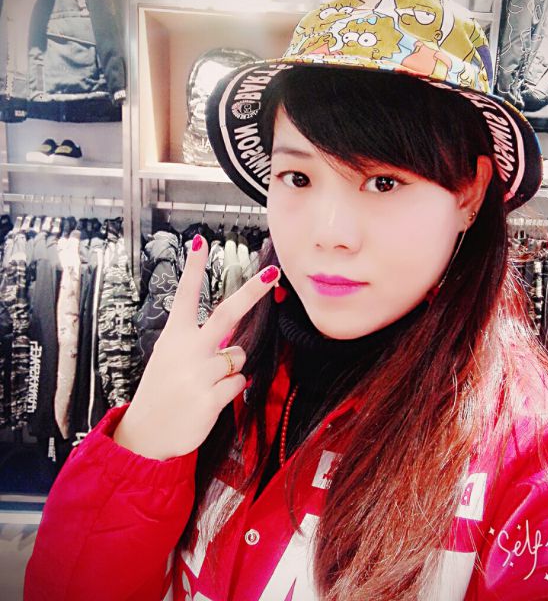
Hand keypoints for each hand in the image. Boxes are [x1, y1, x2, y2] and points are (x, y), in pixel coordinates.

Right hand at [113, 235, 279, 459]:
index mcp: (173, 337)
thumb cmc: (162, 391)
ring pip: (239, 356)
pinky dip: (232, 388)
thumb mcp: (170, 359)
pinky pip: (240, 382)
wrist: (146, 434)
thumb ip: (198, 342)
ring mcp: (199, 373)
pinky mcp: (210, 397)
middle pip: (226, 314)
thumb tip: (235, 335)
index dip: (193, 268)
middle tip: (272, 273)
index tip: (200, 241)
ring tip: (206, 383)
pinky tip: (210, 398)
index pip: (184, 295)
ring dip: (231, 367)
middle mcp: (187, 350)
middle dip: (252, 291)